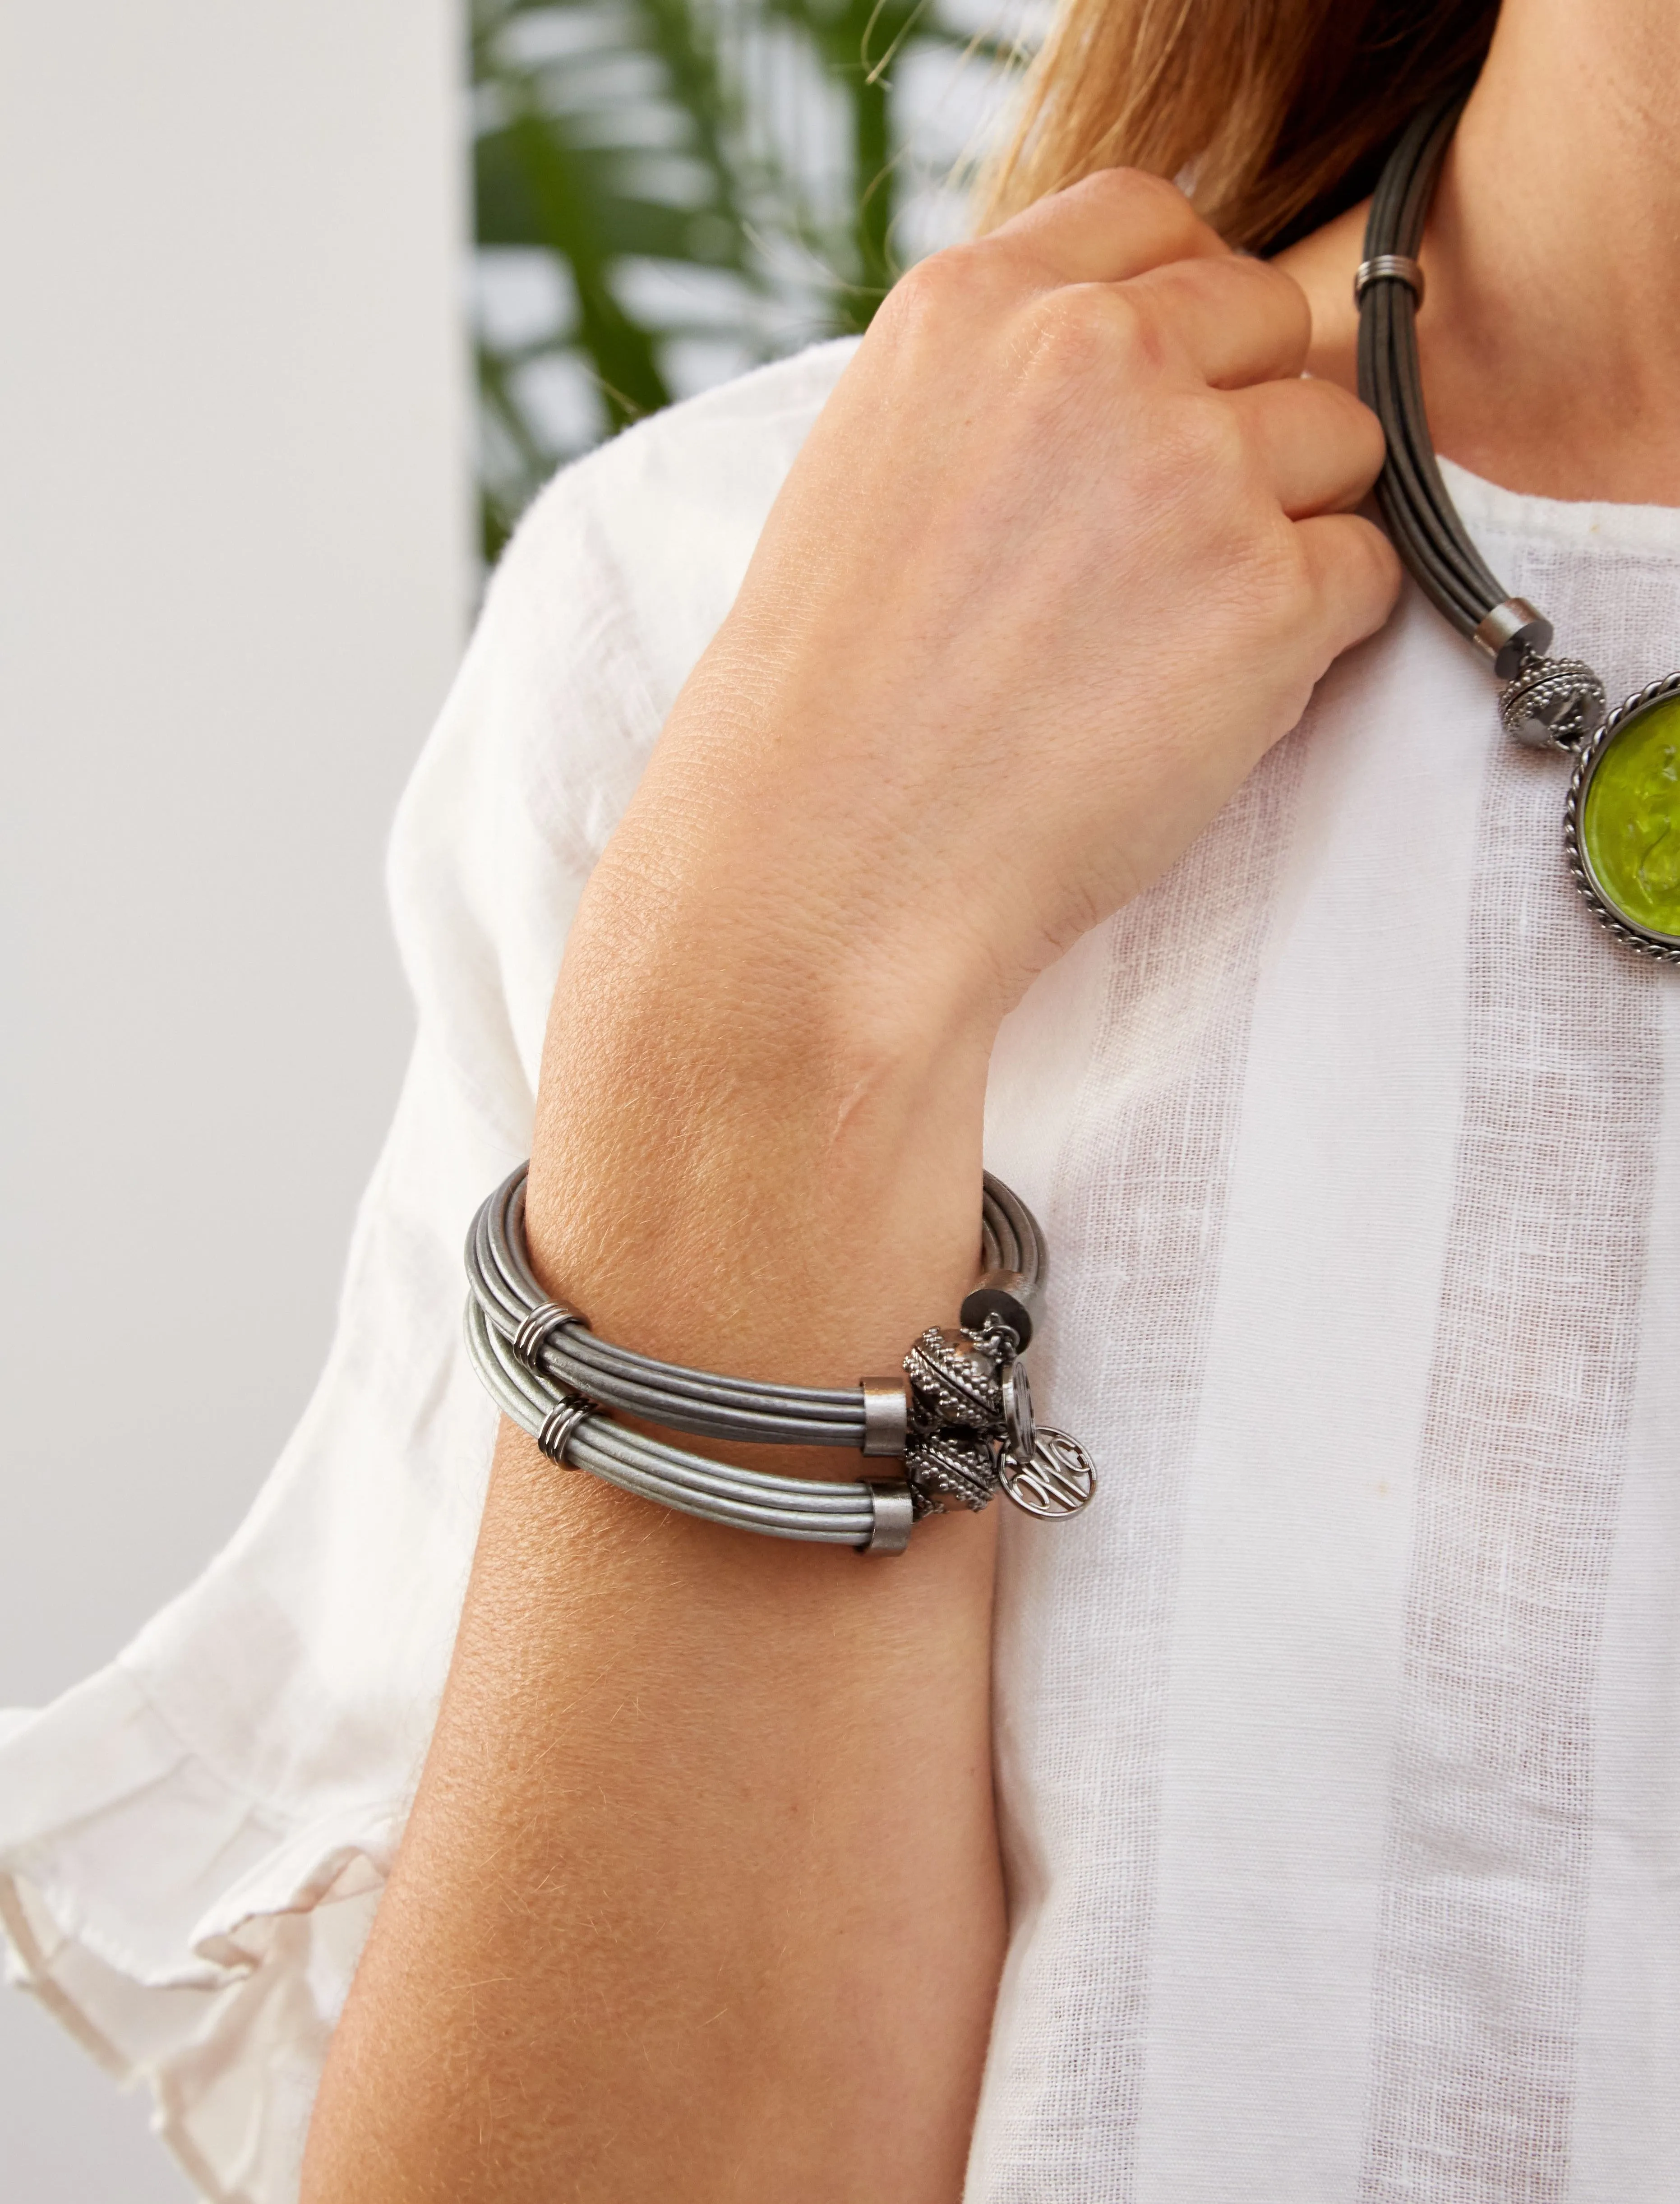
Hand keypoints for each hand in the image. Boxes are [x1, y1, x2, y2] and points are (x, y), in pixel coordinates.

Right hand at [591, 166, 1398, 1039]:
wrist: (824, 878)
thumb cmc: (831, 712)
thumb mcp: (874, 473)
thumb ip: (1003, 387)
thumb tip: (1140, 364)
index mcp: (971, 307)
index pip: (1153, 218)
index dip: (1180, 314)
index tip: (1160, 401)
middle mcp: (1090, 354)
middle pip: (1266, 322)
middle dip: (1241, 422)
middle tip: (1161, 555)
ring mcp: (1191, 469)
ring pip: (1339, 443)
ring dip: (1287, 529)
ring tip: (1171, 640)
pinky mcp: (1270, 596)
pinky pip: (1370, 571)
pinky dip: (1315, 636)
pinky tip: (1201, 700)